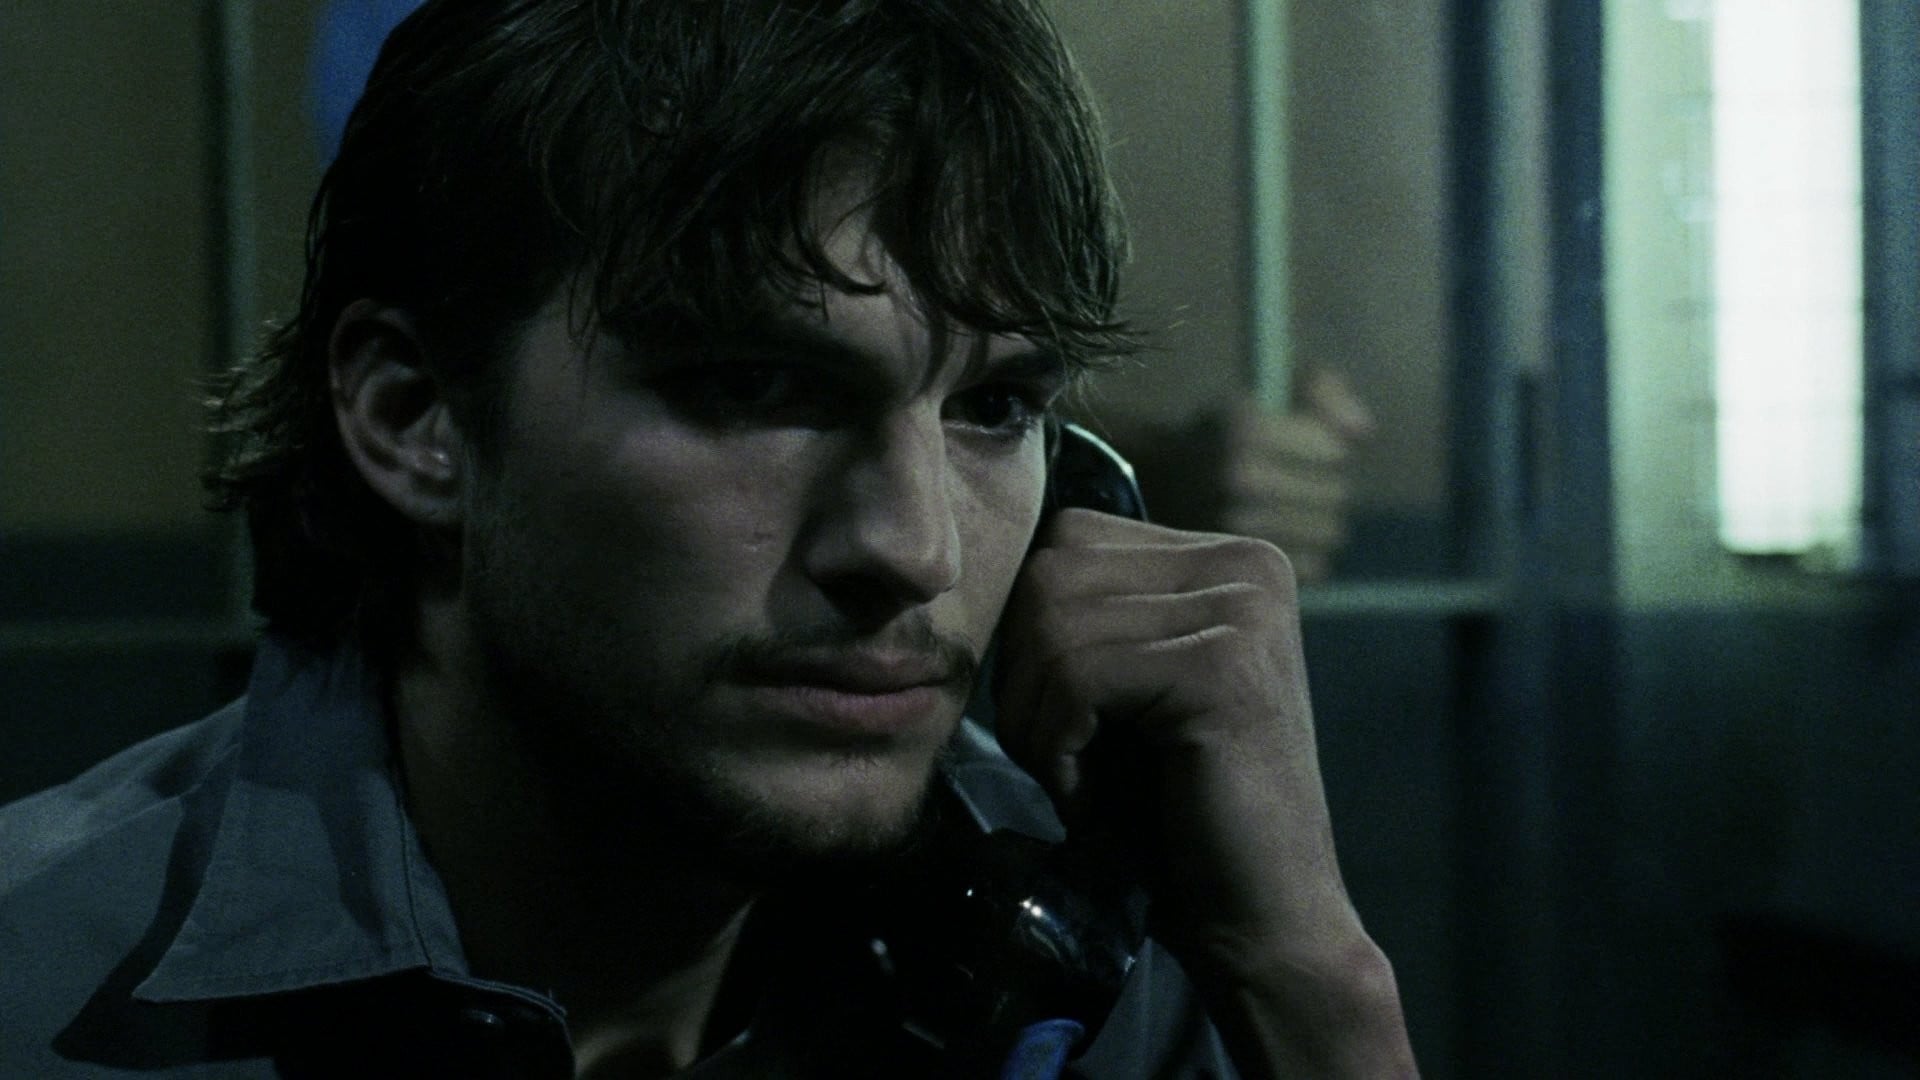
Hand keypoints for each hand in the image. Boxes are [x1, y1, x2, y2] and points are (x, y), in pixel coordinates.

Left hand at [995, 509, 1414, 1075]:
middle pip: (1050, 574)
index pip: (1065, 542)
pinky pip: (1075, 675)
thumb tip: (982, 562)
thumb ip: (1081, 615)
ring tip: (1082, 781)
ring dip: (1036, 721)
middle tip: (1063, 760)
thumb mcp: (1119, 691)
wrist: (1260, 919)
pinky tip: (1092, 794)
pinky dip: (1055, 747)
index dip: (1030, 639)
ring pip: (1052, 624)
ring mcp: (1243, 610)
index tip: (1067, 724)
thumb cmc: (1174, 814)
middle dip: (1024, 678)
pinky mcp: (1225, 667)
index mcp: (1225, 559)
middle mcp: (1246, 564)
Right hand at [1219, 366, 1374, 583]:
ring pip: (1330, 533)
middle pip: (1335, 494)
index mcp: (1247, 428)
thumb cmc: (1228, 431)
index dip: (1324, 448)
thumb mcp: (1267, 390)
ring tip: (1285, 510)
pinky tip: (1278, 537)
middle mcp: (1239, 477)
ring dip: (1317, 522)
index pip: (1334, 453)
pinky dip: (1305, 554)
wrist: (1157, 478)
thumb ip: (1323, 391)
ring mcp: (1237, 527)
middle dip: (1322, 486)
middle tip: (1291, 481)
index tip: (1300, 447)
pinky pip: (1315, 567)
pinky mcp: (1240, 566)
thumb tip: (1363, 432)